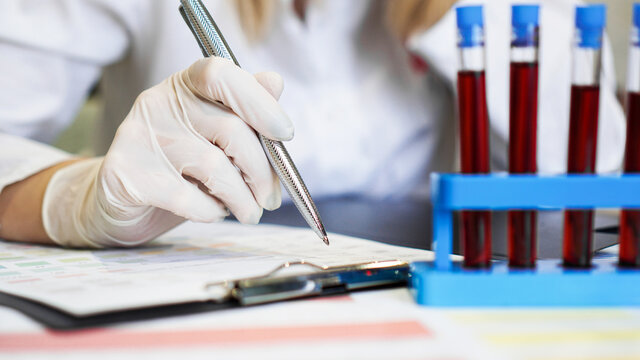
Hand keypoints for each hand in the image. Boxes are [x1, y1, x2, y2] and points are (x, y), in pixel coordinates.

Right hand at [43, 57, 293, 246]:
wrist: (118, 201)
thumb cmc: (178, 167)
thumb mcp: (214, 136)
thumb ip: (245, 110)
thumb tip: (275, 82)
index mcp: (185, 86)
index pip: (222, 75)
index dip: (259, 102)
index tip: (285, 134)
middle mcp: (159, 102)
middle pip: (231, 129)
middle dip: (263, 172)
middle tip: (270, 199)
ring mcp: (138, 135)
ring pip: (216, 167)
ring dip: (243, 199)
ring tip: (249, 212)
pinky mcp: (127, 174)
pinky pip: (189, 198)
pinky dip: (212, 212)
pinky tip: (213, 212)